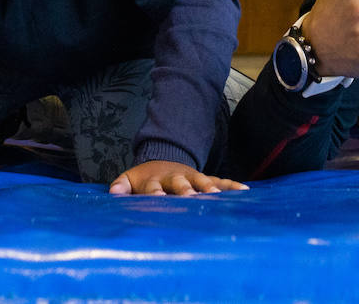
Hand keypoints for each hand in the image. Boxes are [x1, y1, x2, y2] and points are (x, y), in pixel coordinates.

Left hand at [109, 160, 248, 195]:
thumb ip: (120, 186)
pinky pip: (221, 181)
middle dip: (185, 191)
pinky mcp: (205, 179)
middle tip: (191, 198)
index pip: (153, 188)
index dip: (155, 193)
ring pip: (202, 182)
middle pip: (180, 184)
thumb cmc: (144, 179)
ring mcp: (191, 177)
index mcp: (153, 180)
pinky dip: (232, 186)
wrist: (163, 159)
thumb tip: (113, 193)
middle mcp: (174, 178)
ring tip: (217, 197)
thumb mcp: (129, 179)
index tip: (159, 198)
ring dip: (209, 189)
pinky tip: (245, 192)